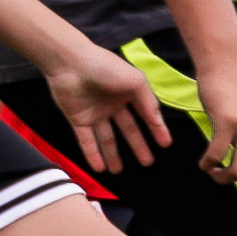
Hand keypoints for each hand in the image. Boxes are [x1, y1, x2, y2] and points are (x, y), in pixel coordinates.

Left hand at [47, 33, 165, 179]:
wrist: (71, 63)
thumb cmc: (106, 68)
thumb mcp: (136, 81)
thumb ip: (148, 103)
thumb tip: (158, 122)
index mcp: (129, 93)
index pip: (146, 116)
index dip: (156, 130)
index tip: (165, 145)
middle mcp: (113, 105)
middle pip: (128, 130)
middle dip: (138, 147)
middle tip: (147, 164)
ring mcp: (95, 113)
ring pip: (106, 139)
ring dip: (112, 156)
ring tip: (118, 172)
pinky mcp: (78, 120)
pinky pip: (87, 141)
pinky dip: (92, 155)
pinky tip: (99, 169)